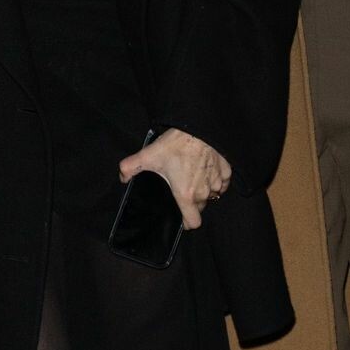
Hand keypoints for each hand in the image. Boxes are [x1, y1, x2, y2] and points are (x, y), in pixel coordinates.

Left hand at [117, 128, 231, 232]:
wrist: (197, 127)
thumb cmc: (176, 144)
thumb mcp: (148, 156)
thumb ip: (130, 168)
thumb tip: (122, 177)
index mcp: (186, 195)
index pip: (193, 223)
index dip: (187, 223)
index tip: (182, 217)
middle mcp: (204, 192)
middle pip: (200, 207)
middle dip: (192, 203)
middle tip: (182, 187)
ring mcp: (217, 181)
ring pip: (213, 194)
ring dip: (205, 190)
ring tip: (194, 176)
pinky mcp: (226, 170)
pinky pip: (223, 182)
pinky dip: (217, 180)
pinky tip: (207, 170)